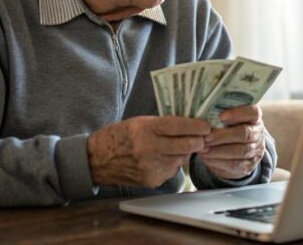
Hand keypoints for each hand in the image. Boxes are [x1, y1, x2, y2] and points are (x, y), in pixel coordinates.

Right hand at [88, 116, 209, 187]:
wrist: (97, 160)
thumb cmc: (120, 136)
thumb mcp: (140, 122)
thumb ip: (164, 124)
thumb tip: (191, 126)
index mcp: (145, 129)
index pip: (179, 126)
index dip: (196, 126)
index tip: (206, 126)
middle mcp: (148, 148)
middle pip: (186, 145)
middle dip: (198, 141)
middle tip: (202, 138)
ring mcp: (150, 166)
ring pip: (181, 159)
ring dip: (185, 152)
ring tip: (178, 146)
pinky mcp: (152, 180)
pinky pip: (172, 170)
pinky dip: (172, 163)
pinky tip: (163, 158)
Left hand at [198, 105, 265, 179]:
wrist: (234, 152)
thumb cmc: (226, 129)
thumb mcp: (226, 120)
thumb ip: (219, 116)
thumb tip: (203, 117)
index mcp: (254, 118)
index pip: (253, 112)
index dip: (238, 113)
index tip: (220, 116)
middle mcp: (258, 133)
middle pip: (245, 133)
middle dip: (223, 136)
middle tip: (206, 137)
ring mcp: (255, 151)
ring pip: (240, 151)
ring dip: (219, 150)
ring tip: (203, 149)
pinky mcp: (248, 165)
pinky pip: (235, 164)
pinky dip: (218, 161)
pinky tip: (206, 157)